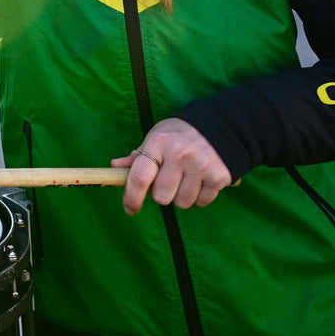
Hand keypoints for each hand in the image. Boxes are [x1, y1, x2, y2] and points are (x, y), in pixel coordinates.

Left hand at [112, 118, 231, 215]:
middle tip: (166, 181)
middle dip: (160, 194)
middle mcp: (180, 155)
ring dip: (180, 197)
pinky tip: (198, 181)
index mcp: (159, 143)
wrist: (219, 127)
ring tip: (184, 180)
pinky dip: (198, 197)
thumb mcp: (156, 137)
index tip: (129, 208)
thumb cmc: (178, 135)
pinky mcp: (219, 177)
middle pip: (161, 196)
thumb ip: (137, 156)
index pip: (140, 177)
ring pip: (182, 202)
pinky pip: (201, 202)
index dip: (132, 197)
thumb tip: (115, 167)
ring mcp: (201, 166)